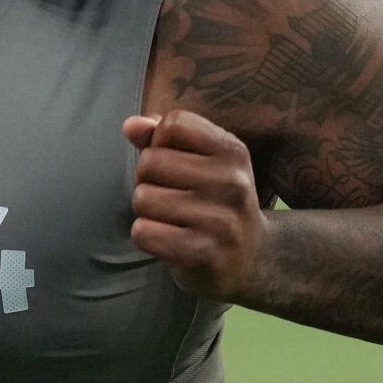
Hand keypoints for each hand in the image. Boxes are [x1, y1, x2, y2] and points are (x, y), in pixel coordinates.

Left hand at [123, 108, 266, 301]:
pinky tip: (169, 240)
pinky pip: (143, 232)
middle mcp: (232, 182)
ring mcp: (220, 220)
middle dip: (148, 180)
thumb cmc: (215, 202)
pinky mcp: (203, 253)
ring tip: (172, 220)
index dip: (161, 143)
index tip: (177, 165)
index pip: (173, 124)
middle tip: (171, 197)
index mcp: (233, 152)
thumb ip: (161, 139)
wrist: (252, 258)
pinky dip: (146, 236)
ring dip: (147, 211)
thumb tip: (130, 125)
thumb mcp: (201, 163)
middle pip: (150, 162)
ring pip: (143, 198)